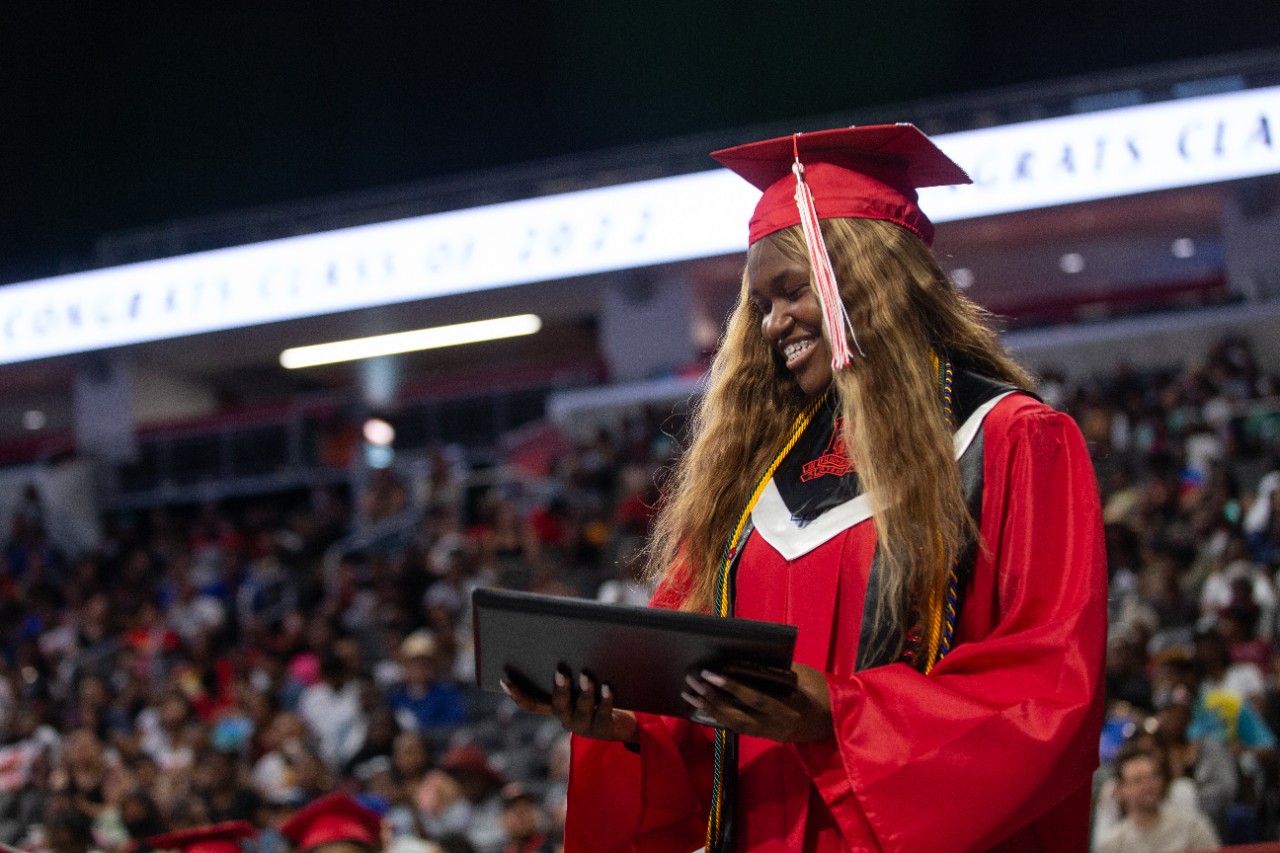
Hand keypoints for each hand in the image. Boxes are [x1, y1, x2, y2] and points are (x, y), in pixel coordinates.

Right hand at [502, 668, 638, 745]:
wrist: (621, 722)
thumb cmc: (596, 694)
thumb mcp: (582, 680)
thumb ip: (573, 664)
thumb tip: (567, 633)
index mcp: (556, 707)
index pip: (531, 704)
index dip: (517, 695)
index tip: (504, 680)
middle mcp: (566, 718)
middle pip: (558, 705)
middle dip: (559, 687)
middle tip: (560, 670)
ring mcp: (584, 726)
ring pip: (581, 709)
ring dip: (584, 691)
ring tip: (587, 675)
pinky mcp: (603, 729)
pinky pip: (603, 713)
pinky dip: (606, 699)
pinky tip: (608, 686)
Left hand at [681, 662, 832, 742]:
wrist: (836, 719)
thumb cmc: (821, 690)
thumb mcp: (803, 675)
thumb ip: (775, 669)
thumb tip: (742, 658)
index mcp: (789, 709)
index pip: (755, 699)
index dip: (731, 687)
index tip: (710, 673)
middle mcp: (776, 726)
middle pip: (737, 715)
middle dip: (712, 698)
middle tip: (692, 680)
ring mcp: (769, 734)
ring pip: (733, 724)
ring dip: (709, 708)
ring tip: (689, 692)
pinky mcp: (765, 736)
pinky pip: (737, 728)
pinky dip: (718, 716)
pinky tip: (702, 705)